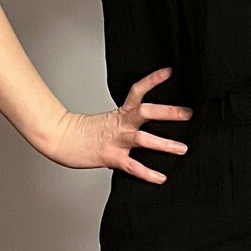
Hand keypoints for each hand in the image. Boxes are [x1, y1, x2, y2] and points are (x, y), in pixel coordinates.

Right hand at [42, 65, 191, 180]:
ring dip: (165, 144)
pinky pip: (134, 167)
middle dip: (168, 113)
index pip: (137, 91)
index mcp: (120, 112)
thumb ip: (128, 120)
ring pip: (143, 139)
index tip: (169, 72)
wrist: (63, 140)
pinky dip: (148, 173)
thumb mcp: (109, 119)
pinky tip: (161, 178)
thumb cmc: (86, 131)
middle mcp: (120, 124)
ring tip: (183, 148)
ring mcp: (117, 141)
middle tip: (188, 113)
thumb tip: (150, 120)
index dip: (153, 80)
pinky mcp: (112, 157)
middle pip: (145, 112)